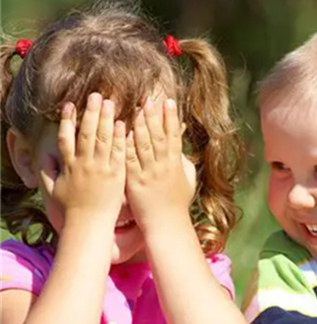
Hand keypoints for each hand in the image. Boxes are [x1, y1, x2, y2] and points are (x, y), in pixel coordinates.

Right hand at [45, 93, 125, 221]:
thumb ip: (47, 173)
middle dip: (91, 112)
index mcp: (69, 166)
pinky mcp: (116, 175)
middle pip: (87, 133)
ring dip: (106, 119)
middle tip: (95, 95)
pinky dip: (119, 138)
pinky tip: (122, 124)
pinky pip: (118, 153)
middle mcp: (84, 164)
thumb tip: (42, 160)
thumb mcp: (54, 190)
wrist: (89, 224)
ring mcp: (101, 168)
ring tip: (109, 102)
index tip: (69, 105)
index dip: (67, 121)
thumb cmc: (72, 209)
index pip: (66, 138)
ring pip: (103, 139)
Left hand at [125, 97, 194, 232]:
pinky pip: (129, 160)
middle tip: (148, 99)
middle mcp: (163, 166)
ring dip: (139, 126)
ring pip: (144, 145)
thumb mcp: (187, 180)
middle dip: (153, 117)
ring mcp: (149, 173)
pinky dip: (126, 145)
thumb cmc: (177, 203)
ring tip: (134, 109)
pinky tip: (121, 133)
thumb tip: (180, 148)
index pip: (174, 136)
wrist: (166, 224)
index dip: (171, 118)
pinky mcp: (135, 181)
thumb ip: (184, 163)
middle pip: (158, 136)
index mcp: (176, 164)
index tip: (168, 101)